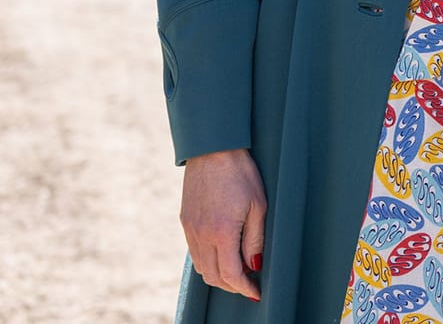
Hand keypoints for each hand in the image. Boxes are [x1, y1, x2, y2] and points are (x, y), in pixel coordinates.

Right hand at [179, 147, 265, 299]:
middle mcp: (201, 236)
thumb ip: (254, 239)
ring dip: (219, 276)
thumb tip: (255, 265)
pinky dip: (208, 262)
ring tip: (238, 272)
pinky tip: (222, 255)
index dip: (244, 288)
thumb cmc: (241, 174)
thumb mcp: (258, 206)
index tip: (256, 293)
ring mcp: (190, 230)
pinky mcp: (185, 222)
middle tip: (250, 284)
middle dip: (232, 286)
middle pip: (214, 277)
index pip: (231, 274)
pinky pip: (194, 253)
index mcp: (221, 233)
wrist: (213, 150)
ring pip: (202, 267)